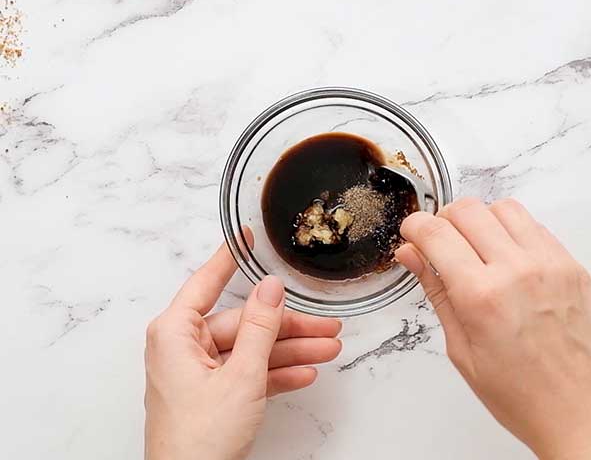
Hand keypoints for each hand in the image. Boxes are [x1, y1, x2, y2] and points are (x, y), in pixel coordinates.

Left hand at [144, 242, 341, 459]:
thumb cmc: (199, 439)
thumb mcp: (240, 376)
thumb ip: (259, 328)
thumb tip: (270, 287)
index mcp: (176, 333)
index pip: (206, 282)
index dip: (229, 258)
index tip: (245, 236)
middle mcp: (184, 348)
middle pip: (244, 324)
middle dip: (288, 328)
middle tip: (326, 324)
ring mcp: (199, 373)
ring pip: (251, 350)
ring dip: (290, 352)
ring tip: (330, 349)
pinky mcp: (212, 394)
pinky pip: (248, 374)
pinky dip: (276, 375)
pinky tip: (306, 373)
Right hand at [396, 198, 590, 459]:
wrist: (582, 414)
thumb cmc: (520, 395)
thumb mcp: (461, 349)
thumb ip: (436, 292)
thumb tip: (411, 255)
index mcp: (480, 296)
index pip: (435, 233)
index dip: (414, 226)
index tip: (410, 234)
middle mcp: (516, 270)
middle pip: (467, 209)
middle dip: (443, 219)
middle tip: (440, 243)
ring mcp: (549, 264)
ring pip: (503, 208)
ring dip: (480, 219)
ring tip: (476, 249)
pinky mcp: (572, 266)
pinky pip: (535, 226)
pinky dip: (512, 231)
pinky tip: (507, 258)